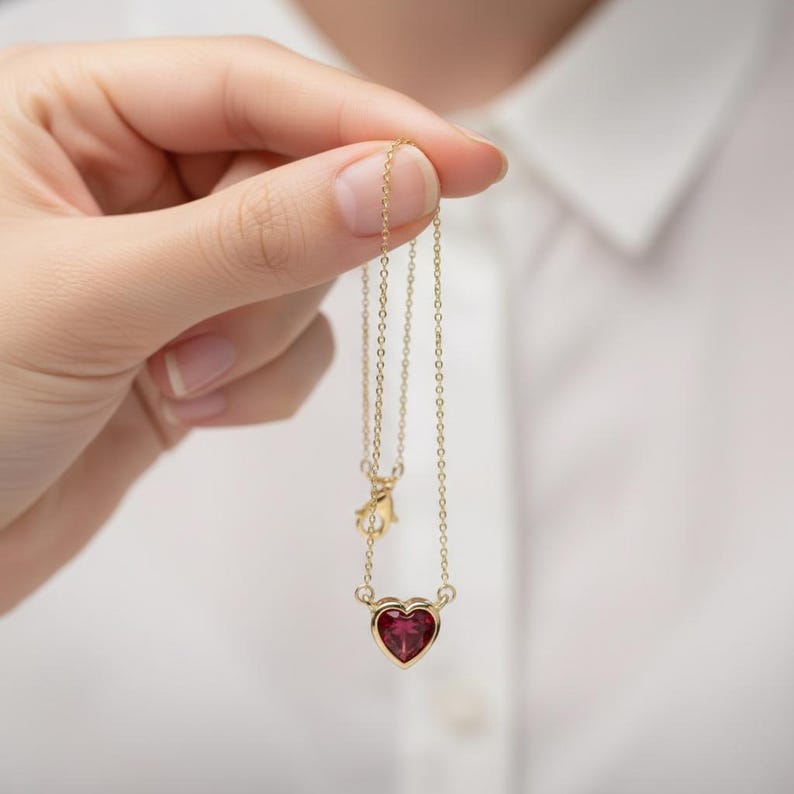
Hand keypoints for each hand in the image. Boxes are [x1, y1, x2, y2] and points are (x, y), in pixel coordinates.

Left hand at [0, 37, 505, 612]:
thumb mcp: (97, 297)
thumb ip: (254, 236)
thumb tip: (400, 184)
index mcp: (75, 115)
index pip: (255, 87)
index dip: (369, 122)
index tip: (470, 163)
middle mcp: (128, 180)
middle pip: (288, 183)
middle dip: (280, 269)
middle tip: (216, 332)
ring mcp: (170, 267)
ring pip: (297, 274)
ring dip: (258, 338)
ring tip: (177, 385)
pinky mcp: (196, 342)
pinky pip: (288, 342)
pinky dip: (262, 383)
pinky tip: (193, 410)